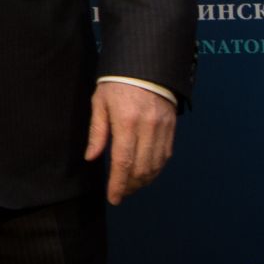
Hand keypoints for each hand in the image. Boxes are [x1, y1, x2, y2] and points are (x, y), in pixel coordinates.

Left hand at [84, 81, 175, 204]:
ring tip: (131, 186)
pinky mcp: (171, 127)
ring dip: (143, 181)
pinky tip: (146, 173)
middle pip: (141, 168)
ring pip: (156, 165)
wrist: (146, 65)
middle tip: (120, 194)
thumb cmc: (117, 83)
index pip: (123, 162)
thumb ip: (97, 132)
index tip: (113, 198)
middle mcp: (147, 128)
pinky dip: (156, 169)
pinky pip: (166, 155)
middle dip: (130, 186)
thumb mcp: (100, 102)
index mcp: (126, 122)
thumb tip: (91, 158)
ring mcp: (162, 128)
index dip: (118, 184)